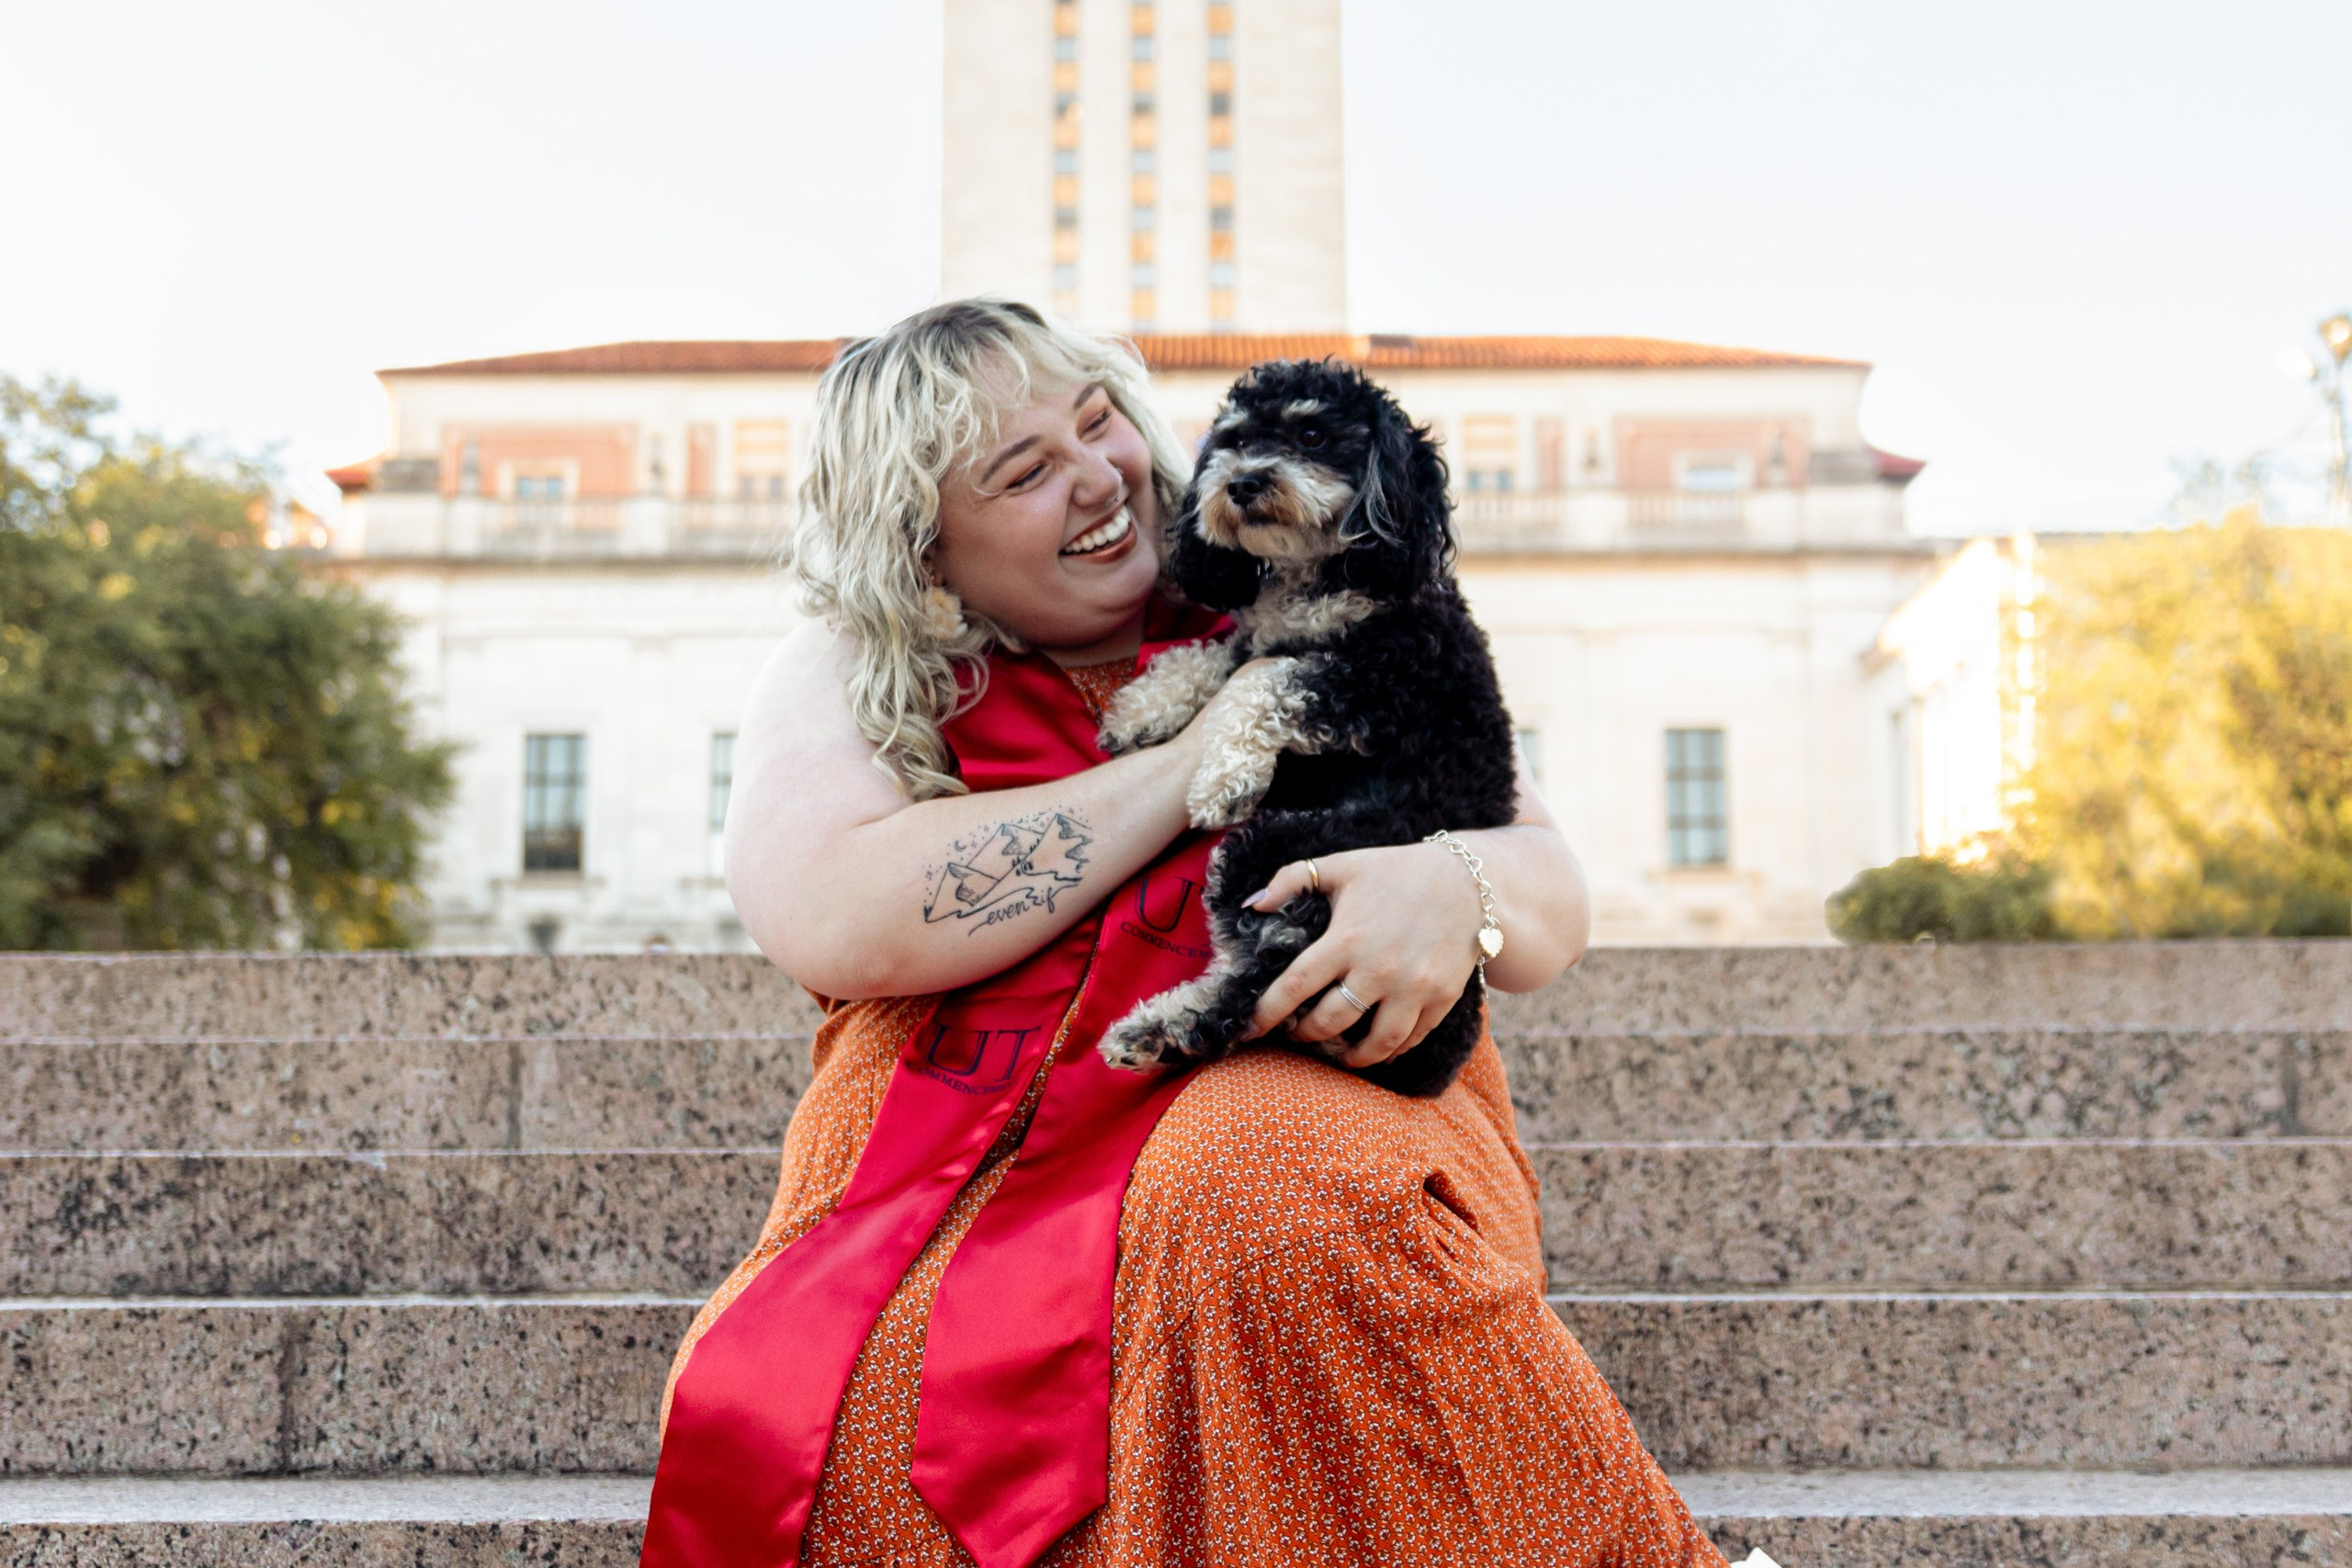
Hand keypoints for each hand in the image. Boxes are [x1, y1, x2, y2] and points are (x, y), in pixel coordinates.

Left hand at [1238, 841, 1485, 1069]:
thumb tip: (1253, 905)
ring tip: (1338, 1053)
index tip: (1249, 1029)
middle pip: (1330, 1023)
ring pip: (1375, 1043)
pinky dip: (1390, 1050)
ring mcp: (1413, 988)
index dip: (1267, 1013)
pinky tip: (1377, 1047)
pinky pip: (1410, 1039)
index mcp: (1347, 938)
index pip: (1296, 987)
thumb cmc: (1397, 870)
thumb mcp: (1342, 864)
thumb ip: (1292, 879)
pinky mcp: (1441, 999)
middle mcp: (1379, 969)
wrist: (1469, 881)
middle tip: (1297, 1033)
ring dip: (1350, 1056)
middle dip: (1306, 1034)